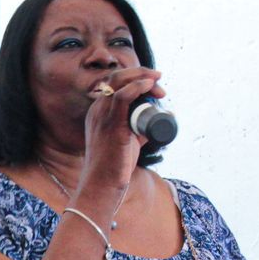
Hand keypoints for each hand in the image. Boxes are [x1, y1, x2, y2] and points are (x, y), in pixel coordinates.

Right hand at [76, 66, 163, 209]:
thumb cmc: (114, 166)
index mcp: (98, 112)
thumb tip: (161, 119)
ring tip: (159, 86)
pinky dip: (137, 87)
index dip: (135, 78)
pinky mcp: (112, 126)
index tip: (154, 85)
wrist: (102, 185)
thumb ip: (139, 129)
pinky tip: (149, 86)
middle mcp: (97, 110)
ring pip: (120, 82)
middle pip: (117, 77)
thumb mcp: (128, 141)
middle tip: (159, 80)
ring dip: (143, 78)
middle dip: (141, 74)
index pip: (115, 83)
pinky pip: (123, 97)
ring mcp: (103, 116)